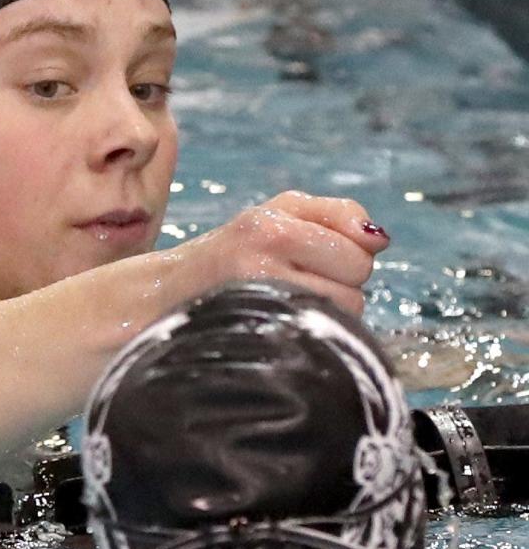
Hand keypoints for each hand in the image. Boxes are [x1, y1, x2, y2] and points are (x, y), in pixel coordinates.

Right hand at [175, 191, 388, 317]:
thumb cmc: (236, 250)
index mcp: (271, 224)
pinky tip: (289, 323)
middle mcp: (262, 257)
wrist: (168, 294)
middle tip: (303, 283)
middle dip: (342, 285)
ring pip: (344, 312)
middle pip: (356, 283)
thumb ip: (338, 214)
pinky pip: (320, 337)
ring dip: (330, 312)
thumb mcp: (280, 212)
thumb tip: (380, 241)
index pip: (359, 249)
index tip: (318, 259)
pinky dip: (315, 332)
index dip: (349, 257)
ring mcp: (258, 300)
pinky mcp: (256, 333)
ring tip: (292, 303)